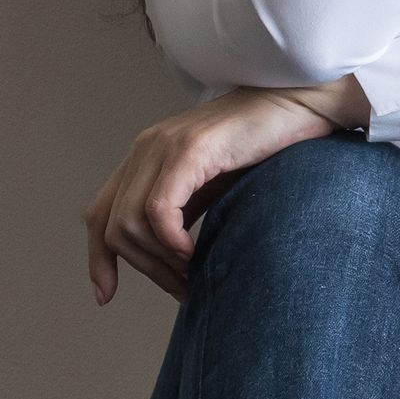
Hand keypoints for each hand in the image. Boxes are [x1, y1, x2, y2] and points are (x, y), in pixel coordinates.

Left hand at [83, 84, 355, 306]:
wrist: (303, 103)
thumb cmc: (267, 143)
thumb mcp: (213, 183)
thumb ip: (185, 210)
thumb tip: (170, 258)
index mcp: (146, 156)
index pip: (99, 213)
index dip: (97, 259)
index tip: (107, 295)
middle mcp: (146, 148)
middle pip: (112, 226)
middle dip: (143, 269)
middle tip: (182, 289)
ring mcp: (165, 146)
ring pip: (130, 223)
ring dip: (159, 261)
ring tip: (193, 273)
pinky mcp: (191, 150)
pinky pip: (159, 211)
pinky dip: (171, 242)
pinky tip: (194, 253)